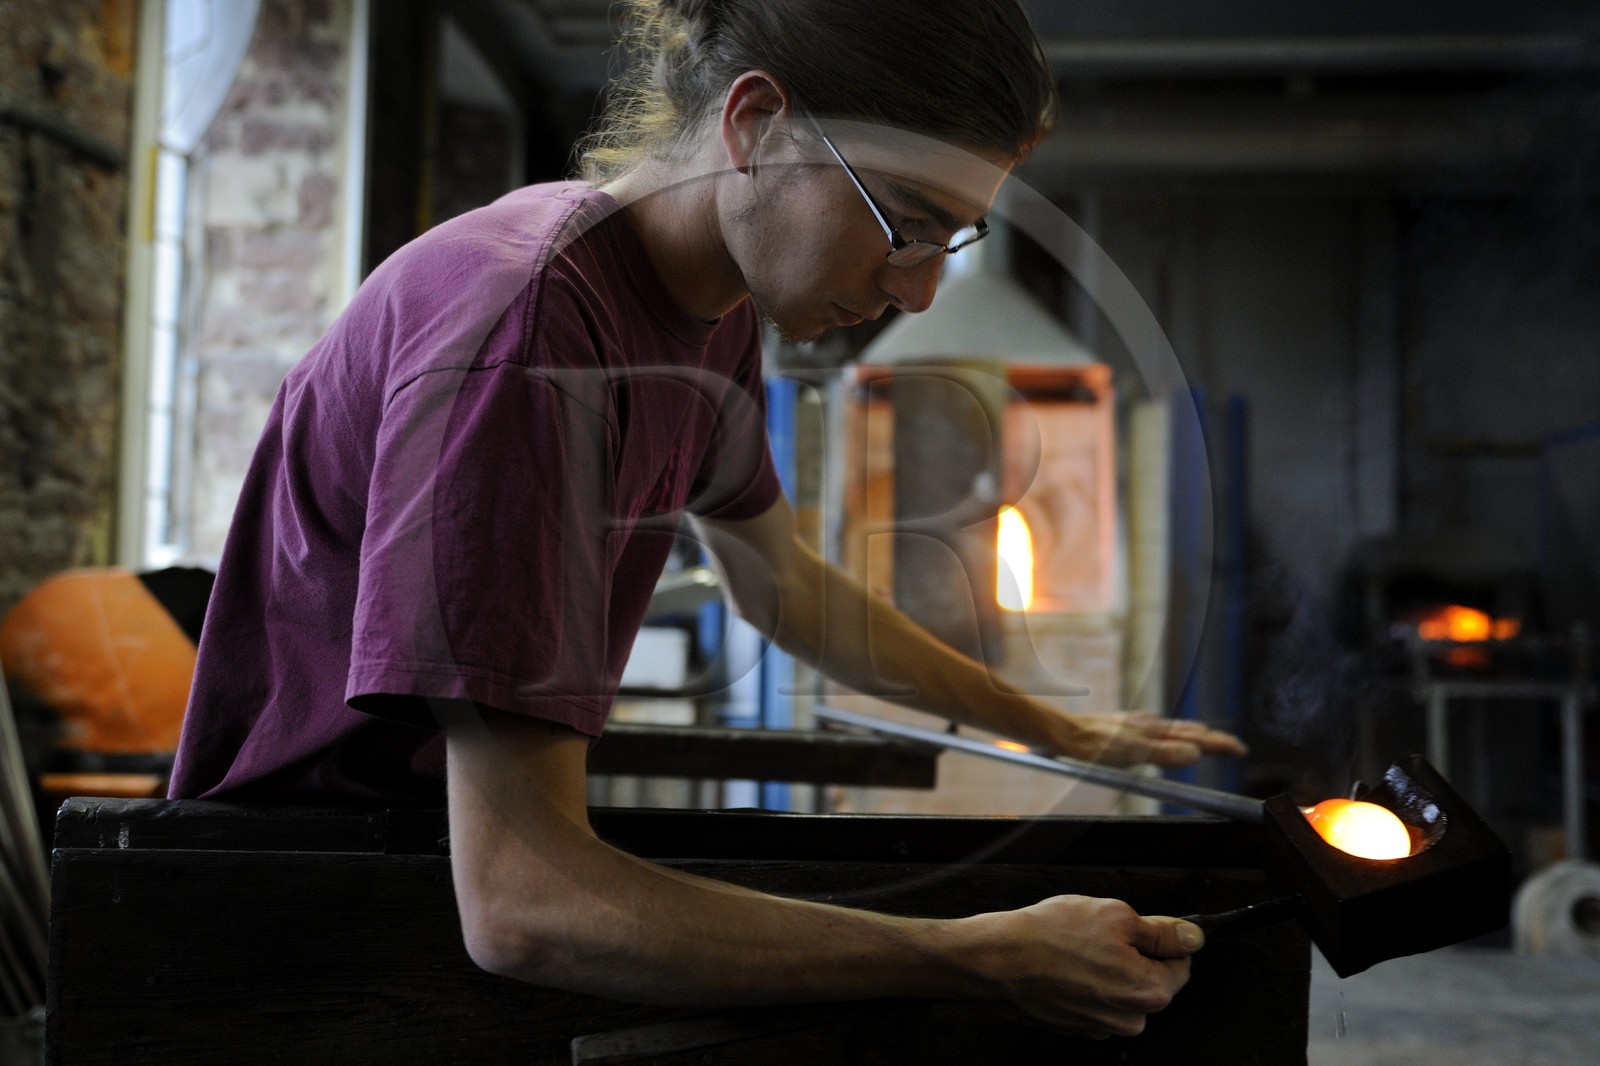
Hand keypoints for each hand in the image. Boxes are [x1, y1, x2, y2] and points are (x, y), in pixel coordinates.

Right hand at [960, 895, 1203, 1037]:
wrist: (996, 961)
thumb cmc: (1048, 936)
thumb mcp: (1114, 915)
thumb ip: (1161, 931)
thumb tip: (1191, 937)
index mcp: (1149, 991)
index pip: (1181, 964)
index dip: (1161, 939)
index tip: (1140, 927)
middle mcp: (1129, 1019)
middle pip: (1150, 980)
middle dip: (1132, 955)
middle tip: (1099, 933)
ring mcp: (1100, 1027)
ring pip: (1120, 990)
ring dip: (1107, 969)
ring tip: (1076, 947)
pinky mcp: (1076, 1027)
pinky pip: (1094, 1001)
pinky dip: (1085, 983)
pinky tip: (1064, 964)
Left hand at [1049, 711, 1247, 768]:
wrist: (1060, 733)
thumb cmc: (1091, 745)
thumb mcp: (1130, 753)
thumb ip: (1163, 753)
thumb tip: (1196, 753)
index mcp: (1154, 731)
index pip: (1196, 738)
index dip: (1218, 744)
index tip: (1239, 750)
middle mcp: (1147, 725)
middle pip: (1188, 731)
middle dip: (1212, 739)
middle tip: (1232, 747)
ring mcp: (1134, 725)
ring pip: (1172, 728)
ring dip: (1192, 735)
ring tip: (1206, 739)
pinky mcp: (1120, 727)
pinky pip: (1154, 729)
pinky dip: (1168, 733)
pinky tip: (1160, 733)